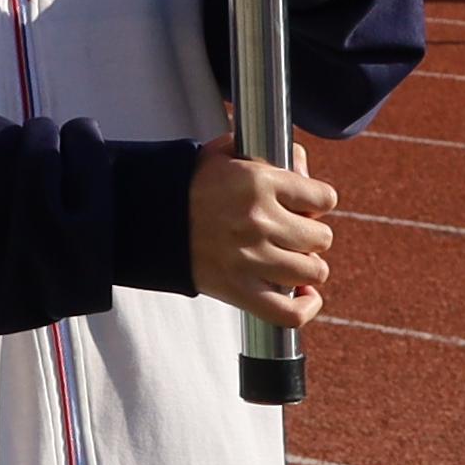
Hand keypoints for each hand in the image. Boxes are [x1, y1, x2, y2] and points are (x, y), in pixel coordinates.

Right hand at [190, 151, 335, 326]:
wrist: (140, 217)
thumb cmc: (183, 187)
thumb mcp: (222, 154)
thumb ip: (266, 153)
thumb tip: (302, 167)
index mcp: (257, 183)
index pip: (324, 199)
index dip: (316, 203)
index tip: (302, 207)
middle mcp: (258, 221)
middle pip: (321, 237)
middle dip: (309, 235)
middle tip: (288, 233)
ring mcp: (250, 259)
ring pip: (313, 271)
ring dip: (305, 266)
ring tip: (287, 260)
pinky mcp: (237, 290)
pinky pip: (291, 311)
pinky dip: (305, 306)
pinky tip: (302, 295)